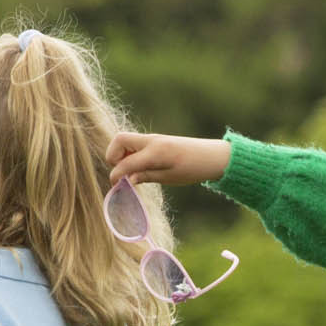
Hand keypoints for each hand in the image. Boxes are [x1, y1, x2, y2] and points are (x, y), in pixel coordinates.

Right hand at [106, 131, 230, 188]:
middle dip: (113, 156)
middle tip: (122, 173)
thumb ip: (146, 176)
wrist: (213, 156)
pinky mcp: (155, 140)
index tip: (116, 186)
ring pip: (125, 140)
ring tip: (131, 171)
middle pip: (119, 140)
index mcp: (156, 152)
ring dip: (121, 154)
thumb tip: (125, 180)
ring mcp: (153, 138)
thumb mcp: (169, 177)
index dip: (116, 175)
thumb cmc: (194, 169)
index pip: (125, 162)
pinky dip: (130, 153)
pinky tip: (139, 166)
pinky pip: (134, 143)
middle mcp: (151, 141)